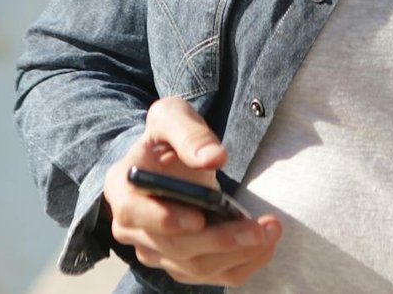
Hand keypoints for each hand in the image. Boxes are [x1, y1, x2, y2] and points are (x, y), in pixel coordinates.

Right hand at [103, 97, 282, 286]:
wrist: (168, 160)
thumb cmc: (167, 137)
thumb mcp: (172, 117)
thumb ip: (189, 133)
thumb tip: (213, 158)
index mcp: (122, 188)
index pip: (135, 213)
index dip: (167, 219)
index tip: (200, 216)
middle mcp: (131, 227)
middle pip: (174, 247)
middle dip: (221, 240)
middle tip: (261, 227)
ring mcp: (154, 251)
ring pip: (195, 267)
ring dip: (238, 254)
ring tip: (271, 232)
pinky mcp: (179, 264)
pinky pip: (211, 276)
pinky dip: (242, 264)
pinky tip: (264, 247)